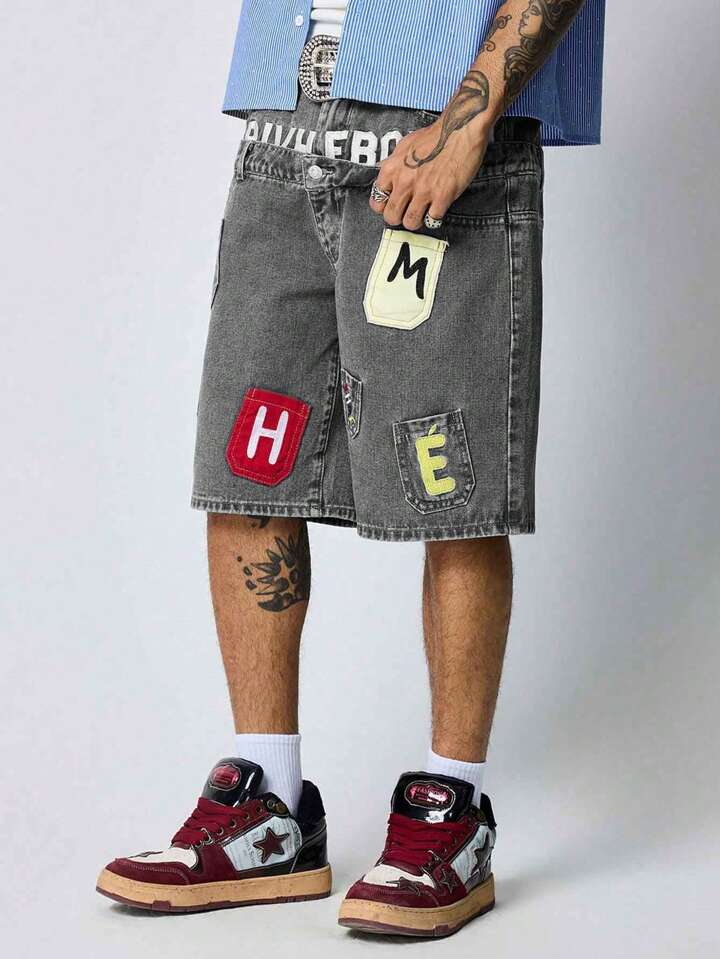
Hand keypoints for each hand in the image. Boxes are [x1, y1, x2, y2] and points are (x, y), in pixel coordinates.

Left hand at [369, 117, 490, 229]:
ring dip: (417, 220)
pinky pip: (432, 219)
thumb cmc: (435, 136)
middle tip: (407, 212)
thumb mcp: (405, 147)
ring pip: (410, 223)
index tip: (392, 206)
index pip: (376, 202)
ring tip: (422, 212)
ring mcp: (423, 190)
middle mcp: (404, 181)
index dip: (384, 207)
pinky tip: (437, 207)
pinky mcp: (442, 196)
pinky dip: (435, 217)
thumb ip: (394, 165)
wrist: (459, 129)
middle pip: (391, 217)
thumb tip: (388, 179)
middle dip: (399, 217)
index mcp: (392, 169)